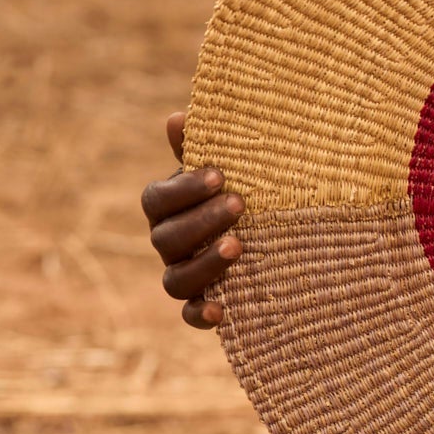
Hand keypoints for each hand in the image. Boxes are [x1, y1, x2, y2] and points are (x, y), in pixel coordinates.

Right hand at [140, 111, 243, 328]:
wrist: (276, 222)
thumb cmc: (244, 184)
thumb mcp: (232, 164)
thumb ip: (205, 145)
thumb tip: (177, 117)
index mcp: (169, 206)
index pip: (157, 200)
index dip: (184, 189)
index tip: (221, 175)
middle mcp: (169, 242)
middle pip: (166, 239)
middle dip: (202, 221)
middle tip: (240, 203)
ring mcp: (184, 273)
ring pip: (175, 279)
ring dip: (204, 263)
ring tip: (238, 245)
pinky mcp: (204, 302)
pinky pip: (190, 315)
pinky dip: (201, 314)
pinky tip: (222, 311)